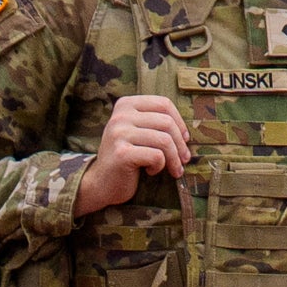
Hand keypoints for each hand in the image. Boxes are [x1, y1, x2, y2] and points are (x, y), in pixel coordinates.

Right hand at [75, 93, 190, 216]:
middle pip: (166, 122)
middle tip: (184, 160)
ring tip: (173, 169)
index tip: (184, 139)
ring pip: (164, 140)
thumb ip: (155, 123)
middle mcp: (120, 115)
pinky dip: (159, 166)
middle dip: (180, 144)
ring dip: (174, 159)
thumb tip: (187, 133)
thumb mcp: (138, 132)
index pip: (163, 103)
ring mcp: (119, 133)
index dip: (180, 122)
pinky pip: (156, 156)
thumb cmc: (126, 156)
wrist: (100, 183)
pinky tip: (150, 171)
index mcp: (126, 104)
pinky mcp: (122, 153)